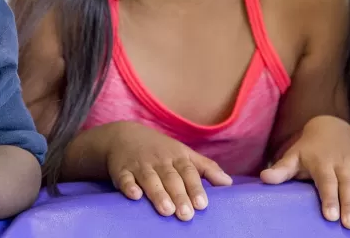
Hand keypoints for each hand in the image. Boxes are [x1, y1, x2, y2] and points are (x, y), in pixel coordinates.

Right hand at [103, 121, 232, 220]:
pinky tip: (135, 196)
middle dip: (179, 195)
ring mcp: (140, 165)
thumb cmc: (161, 150)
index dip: (195, 188)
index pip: (189, 172)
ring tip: (167, 210)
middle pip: (171, 178)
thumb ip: (206, 168)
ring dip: (158, 194)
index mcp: (177, 157)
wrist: (124, 135)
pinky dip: (128, 186)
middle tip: (186, 215)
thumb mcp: (185, 154)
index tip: (202, 205)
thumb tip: (228, 183)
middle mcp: (160, 161)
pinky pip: (124, 178)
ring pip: (150, 179)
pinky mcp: (121, 170)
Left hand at [260, 115, 349, 228]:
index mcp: (322, 162)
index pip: (326, 181)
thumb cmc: (308, 150)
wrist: (330, 127)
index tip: (331, 216)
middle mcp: (342, 161)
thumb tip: (263, 178)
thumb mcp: (293, 156)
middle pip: (348, 184)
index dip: (329, 198)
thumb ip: (280, 169)